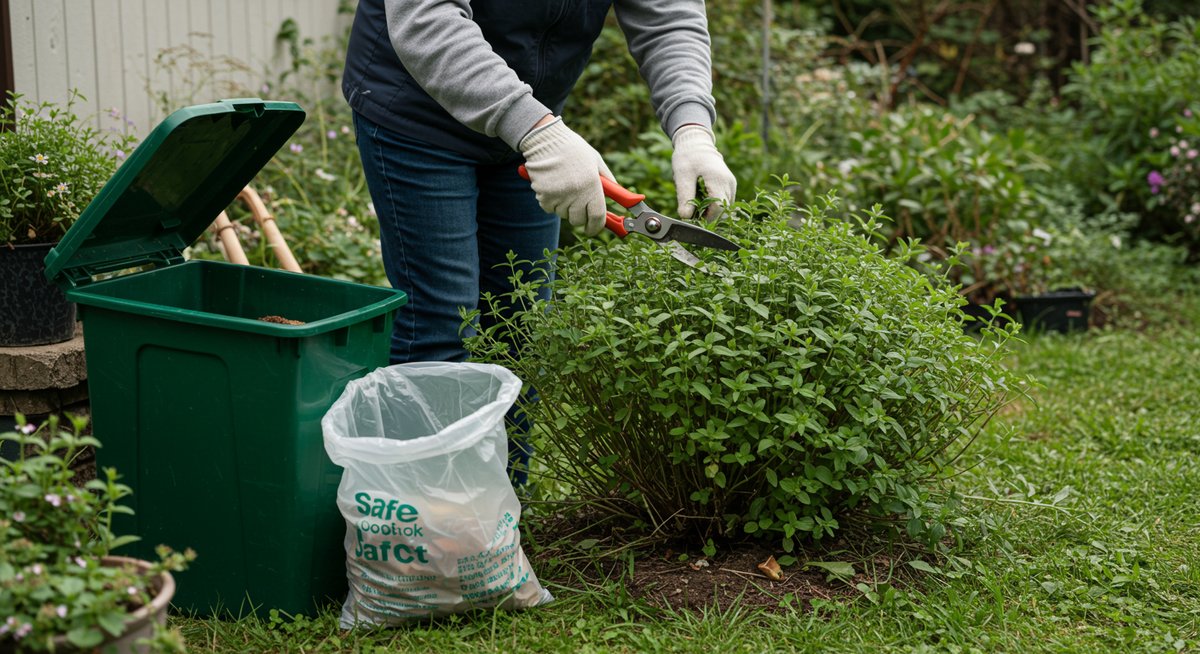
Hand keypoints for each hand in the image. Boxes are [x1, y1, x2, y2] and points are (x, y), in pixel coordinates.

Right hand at [519, 117, 613, 236]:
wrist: (545, 139)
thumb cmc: (573, 149)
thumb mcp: (596, 161)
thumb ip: (608, 180)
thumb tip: (620, 196)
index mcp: (592, 185)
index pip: (597, 217)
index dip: (596, 227)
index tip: (594, 229)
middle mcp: (576, 193)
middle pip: (579, 220)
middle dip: (580, 217)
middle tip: (578, 204)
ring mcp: (558, 196)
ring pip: (563, 215)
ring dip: (565, 208)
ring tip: (565, 187)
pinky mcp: (543, 195)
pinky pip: (549, 208)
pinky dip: (551, 202)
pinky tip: (553, 186)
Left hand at [671, 125, 736, 220]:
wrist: (696, 143)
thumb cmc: (688, 157)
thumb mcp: (682, 176)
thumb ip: (685, 196)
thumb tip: (686, 217)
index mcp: (718, 179)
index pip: (718, 208)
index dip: (706, 217)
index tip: (693, 218)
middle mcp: (729, 183)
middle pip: (723, 210)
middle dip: (708, 216)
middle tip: (692, 212)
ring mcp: (732, 184)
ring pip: (725, 208)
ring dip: (711, 211)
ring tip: (696, 204)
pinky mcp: (730, 186)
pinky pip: (725, 202)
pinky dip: (714, 206)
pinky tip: (702, 200)